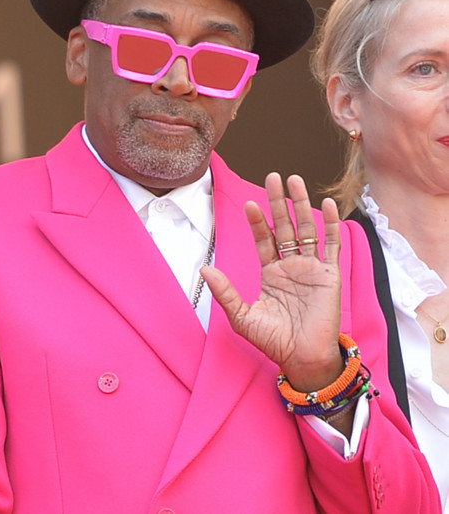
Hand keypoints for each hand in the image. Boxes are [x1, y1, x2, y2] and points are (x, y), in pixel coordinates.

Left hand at [202, 172, 343, 391]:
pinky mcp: (330, 275)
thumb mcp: (242, 316)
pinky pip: (332, 245)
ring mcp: (311, 268)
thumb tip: (203, 269)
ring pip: (308, 229)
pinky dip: (331, 224)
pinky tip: (326, 204)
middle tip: (272, 176)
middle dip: (278, 202)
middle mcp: (291, 266)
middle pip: (286, 226)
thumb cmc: (273, 340)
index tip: (249, 203)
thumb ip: (225, 292)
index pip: (264, 239)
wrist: (302, 358)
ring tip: (294, 180)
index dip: (258, 221)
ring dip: (302, 204)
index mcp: (271, 272)